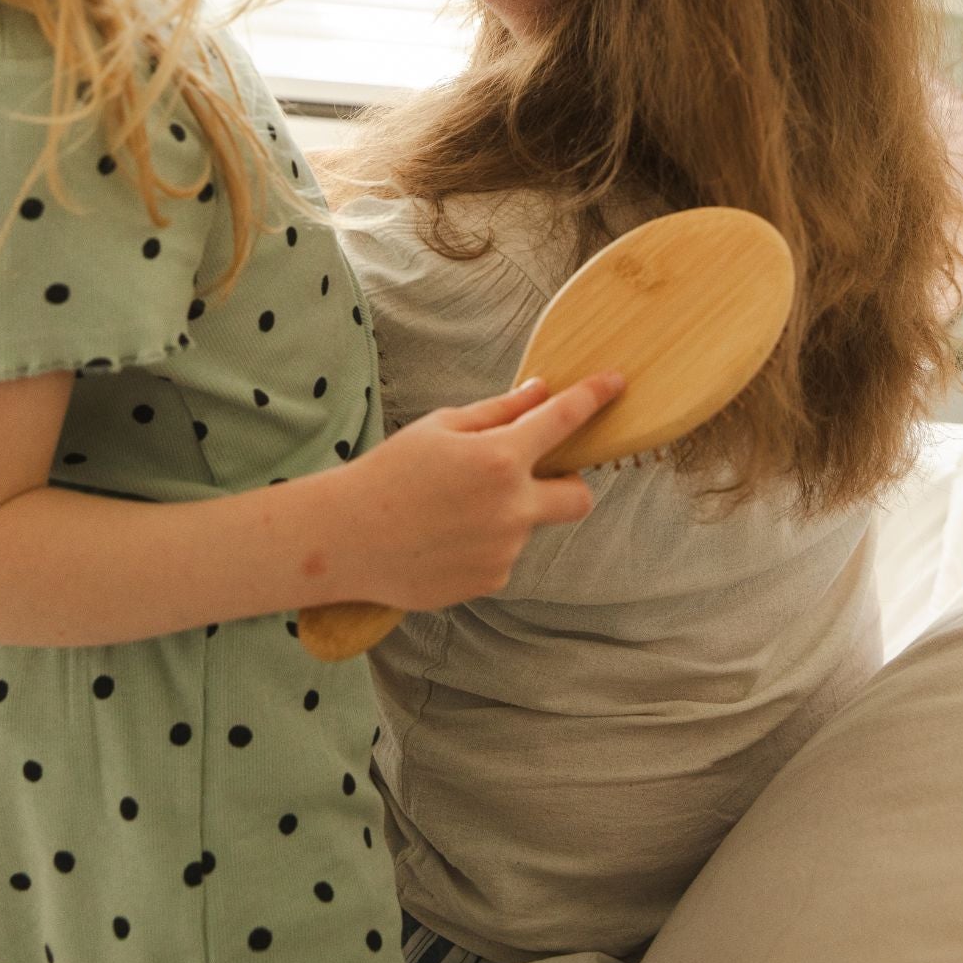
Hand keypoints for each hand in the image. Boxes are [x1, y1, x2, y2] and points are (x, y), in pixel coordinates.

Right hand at [338, 370, 625, 612]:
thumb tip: (540, 392)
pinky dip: (483, 544)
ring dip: (506, 514)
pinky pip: (503, 555)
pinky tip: (443, 538)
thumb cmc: (389, 473)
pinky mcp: (490, 580)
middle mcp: (512, 506)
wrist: (346, 539)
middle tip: (534, 475)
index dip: (594, 397)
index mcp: (499, 457)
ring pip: (528, 525)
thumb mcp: (440, 428)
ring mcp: (504, 549)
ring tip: (449, 510)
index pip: (562, 420)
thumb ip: (498, 412)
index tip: (616, 383)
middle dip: (569, 484)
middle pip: (579, 497)